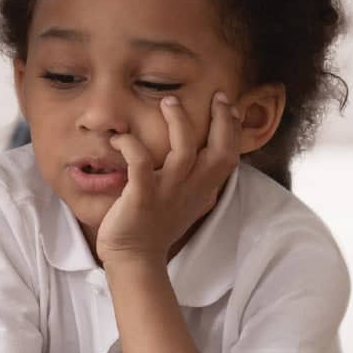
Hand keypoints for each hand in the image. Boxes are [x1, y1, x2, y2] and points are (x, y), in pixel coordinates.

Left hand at [95, 92, 240, 263]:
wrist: (134, 257)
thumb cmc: (157, 226)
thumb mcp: (187, 201)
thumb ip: (197, 179)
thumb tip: (201, 154)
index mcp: (203, 190)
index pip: (228, 156)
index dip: (233, 129)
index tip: (228, 105)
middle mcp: (190, 190)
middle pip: (218, 151)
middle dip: (221, 120)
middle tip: (216, 96)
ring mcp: (166, 193)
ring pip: (182, 150)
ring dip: (178, 122)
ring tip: (168, 102)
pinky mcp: (140, 197)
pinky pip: (139, 163)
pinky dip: (130, 145)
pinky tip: (119, 139)